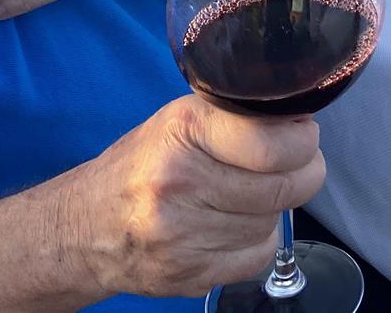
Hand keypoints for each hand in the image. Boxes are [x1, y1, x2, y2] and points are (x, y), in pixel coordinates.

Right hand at [63, 94, 324, 300]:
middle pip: (282, 187)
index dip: (303, 141)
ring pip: (272, 221)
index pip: (271, 144)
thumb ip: (238, 115)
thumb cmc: (143, 165)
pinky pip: (258, 256)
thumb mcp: (182, 120)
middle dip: (304, 172)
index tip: (304, 137)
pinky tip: (235, 224)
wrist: (85, 228)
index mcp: (183, 132)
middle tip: (299, 163)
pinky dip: (258, 240)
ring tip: (251, 193)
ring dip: (275, 208)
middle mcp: (180, 183)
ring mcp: (182, 235)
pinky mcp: (188, 275)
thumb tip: (301, 115)